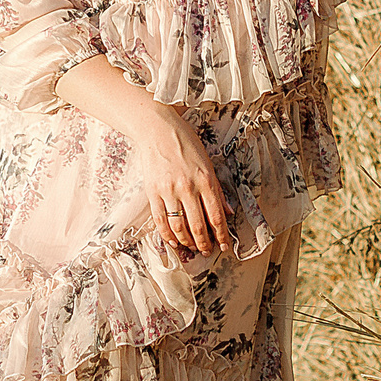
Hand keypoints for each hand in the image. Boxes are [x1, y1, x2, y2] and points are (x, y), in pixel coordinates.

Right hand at [133, 114, 233, 255]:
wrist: (158, 129)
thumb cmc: (186, 143)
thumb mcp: (208, 163)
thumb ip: (218, 189)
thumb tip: (227, 212)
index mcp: (205, 180)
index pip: (216, 216)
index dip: (221, 235)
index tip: (224, 246)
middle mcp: (188, 188)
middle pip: (198, 226)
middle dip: (205, 243)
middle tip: (207, 251)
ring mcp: (169, 191)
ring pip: (179, 227)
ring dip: (187, 242)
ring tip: (192, 247)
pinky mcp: (153, 192)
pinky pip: (160, 220)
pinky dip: (167, 235)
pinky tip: (173, 241)